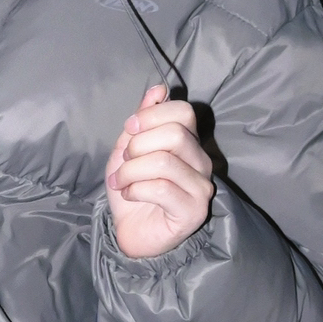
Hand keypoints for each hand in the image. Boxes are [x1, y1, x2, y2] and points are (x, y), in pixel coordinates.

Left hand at [105, 83, 213, 259]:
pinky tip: (129, 195)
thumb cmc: (132, 191)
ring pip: (165, 162)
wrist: (131, 232)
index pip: (184, 112)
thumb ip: (143, 121)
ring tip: (120, 181)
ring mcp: (201, 187)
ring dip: (131, 171)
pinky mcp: (194, 212)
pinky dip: (135, 189)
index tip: (130, 129)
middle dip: (138, 146)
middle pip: (175, 135)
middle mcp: (201, 162)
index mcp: (189, 143)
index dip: (152, 115)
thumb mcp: (128, 150)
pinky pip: (161, 189)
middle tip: (124, 162)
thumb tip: (158, 89)